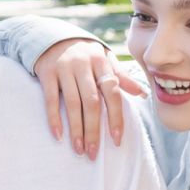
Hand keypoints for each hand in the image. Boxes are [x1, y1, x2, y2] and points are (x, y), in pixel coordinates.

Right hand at [31, 38, 146, 158]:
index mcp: (102, 62)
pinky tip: (58, 135)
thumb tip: (143, 94)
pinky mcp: (47, 72)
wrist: (52, 36)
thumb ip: (121, 77)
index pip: (112, 92)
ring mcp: (64, 68)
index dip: (115, 117)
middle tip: (93, 153)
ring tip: (78, 149)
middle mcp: (84, 64)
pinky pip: (50, 99)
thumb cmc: (85, 54)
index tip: (116, 140)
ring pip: (72, 103)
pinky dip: (54, 118)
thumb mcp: (104, 60)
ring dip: (76, 129)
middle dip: (93, 130)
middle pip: (92, 102)